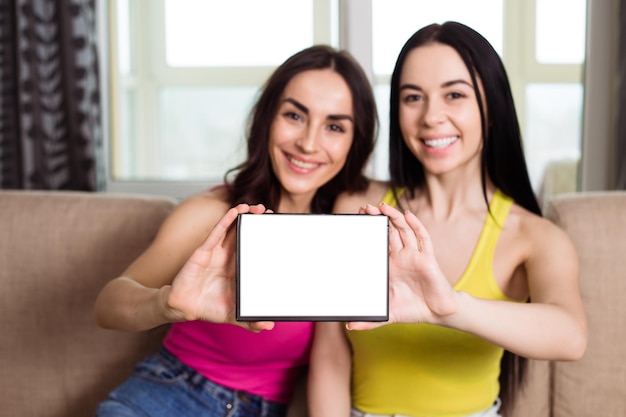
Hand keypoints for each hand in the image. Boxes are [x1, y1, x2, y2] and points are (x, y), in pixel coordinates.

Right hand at [163, 203, 274, 331]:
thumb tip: (268, 327)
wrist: (185, 308)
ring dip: (244, 216)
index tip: (277, 228)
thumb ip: (251, 322)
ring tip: (257, 207)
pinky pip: (216, 232)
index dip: (264, 238)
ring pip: (232, 229)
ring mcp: (217, 252)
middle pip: (245, 234)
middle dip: (257, 222)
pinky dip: (226, 220)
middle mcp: (229, 257)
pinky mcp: (204, 251)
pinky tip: (236, 211)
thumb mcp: (235, 315)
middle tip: (269, 212)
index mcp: (239, 268)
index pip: (254, 248)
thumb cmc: (210, 307)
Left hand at [347, 203, 456, 329]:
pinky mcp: (428, 258)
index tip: (356, 221)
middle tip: (364, 208)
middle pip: (388, 232)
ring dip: (393, 217)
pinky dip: (416, 225)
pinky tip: (408, 216)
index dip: (369, 232)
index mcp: (390, 265)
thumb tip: (349, 326)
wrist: (437, 314)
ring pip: (404, 231)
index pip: (377, 243)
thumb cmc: (413, 309)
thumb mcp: (387, 314)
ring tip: (382, 206)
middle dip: (377, 219)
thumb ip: (369, 320)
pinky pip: (423, 239)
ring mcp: (414, 255)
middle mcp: (401, 257)